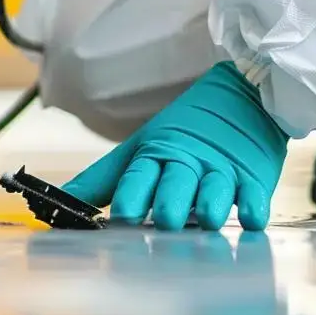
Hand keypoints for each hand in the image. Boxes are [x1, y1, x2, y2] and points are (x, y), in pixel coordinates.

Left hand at [62, 62, 288, 230]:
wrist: (242, 95)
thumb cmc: (182, 133)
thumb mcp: (139, 149)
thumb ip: (101, 180)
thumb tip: (60, 200)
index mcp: (155, 153)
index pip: (139, 174)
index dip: (132, 194)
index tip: (124, 215)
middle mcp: (187, 161)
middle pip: (177, 181)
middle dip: (171, 201)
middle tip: (165, 219)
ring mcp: (221, 169)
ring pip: (215, 188)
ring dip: (211, 204)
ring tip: (207, 218)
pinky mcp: (253, 176)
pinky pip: (255, 193)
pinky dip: (254, 206)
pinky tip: (252, 217)